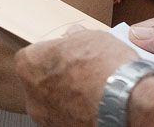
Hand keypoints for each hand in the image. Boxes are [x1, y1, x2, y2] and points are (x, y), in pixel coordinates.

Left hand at [16, 28, 134, 125]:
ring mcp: (45, 118)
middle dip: (57, 78)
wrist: (124, 102)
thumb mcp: (91, 37)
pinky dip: (76, 114)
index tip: (67, 55)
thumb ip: (74, 38)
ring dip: (66, 98)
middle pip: (40, 82)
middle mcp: (31, 94)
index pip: (32, 57)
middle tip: (80, 74)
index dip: (52, 55)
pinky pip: (65, 119)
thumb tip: (74, 36)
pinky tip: (93, 107)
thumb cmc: (105, 69)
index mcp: (29, 64)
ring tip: (91, 92)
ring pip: (52, 103)